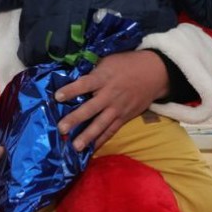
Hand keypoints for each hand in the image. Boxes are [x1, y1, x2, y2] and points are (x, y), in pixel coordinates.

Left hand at [54, 50, 168, 151]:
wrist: (154, 73)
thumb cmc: (127, 64)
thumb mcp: (108, 61)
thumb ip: (93, 71)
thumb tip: (72, 76)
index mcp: (103, 78)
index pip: (85, 84)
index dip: (71, 90)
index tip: (57, 97)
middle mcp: (109, 95)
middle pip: (90, 108)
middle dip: (75, 119)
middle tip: (61, 128)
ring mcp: (117, 109)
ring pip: (101, 124)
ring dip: (87, 136)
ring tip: (75, 147)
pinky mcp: (124, 118)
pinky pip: (111, 131)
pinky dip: (101, 141)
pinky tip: (90, 150)